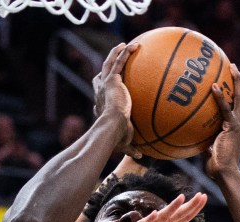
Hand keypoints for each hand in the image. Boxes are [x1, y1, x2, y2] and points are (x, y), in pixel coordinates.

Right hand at [92, 42, 139, 157]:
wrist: (111, 127)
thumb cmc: (115, 137)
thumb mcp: (125, 142)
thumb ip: (131, 148)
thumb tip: (139, 158)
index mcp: (101, 105)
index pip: (100, 94)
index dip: (102, 89)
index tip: (109, 85)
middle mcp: (100, 93)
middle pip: (100, 76)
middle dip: (105, 67)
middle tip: (112, 60)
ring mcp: (105, 85)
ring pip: (108, 64)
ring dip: (114, 53)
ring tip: (122, 45)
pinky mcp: (112, 80)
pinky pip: (119, 61)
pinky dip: (124, 52)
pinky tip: (134, 45)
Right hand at [112, 192, 207, 221]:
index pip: (183, 216)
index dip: (194, 208)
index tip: (204, 198)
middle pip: (177, 213)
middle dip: (188, 205)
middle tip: (201, 196)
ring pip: (162, 215)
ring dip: (171, 207)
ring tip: (181, 198)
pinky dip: (150, 219)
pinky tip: (156, 214)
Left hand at [204, 64, 239, 179]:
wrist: (224, 172)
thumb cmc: (216, 166)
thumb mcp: (209, 151)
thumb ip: (205, 143)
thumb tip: (194, 139)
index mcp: (235, 126)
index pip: (236, 105)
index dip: (234, 92)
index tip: (228, 80)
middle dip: (238, 81)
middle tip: (233, 67)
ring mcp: (238, 123)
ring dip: (236, 81)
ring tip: (231, 66)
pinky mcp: (233, 126)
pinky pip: (225, 108)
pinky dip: (220, 96)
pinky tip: (213, 86)